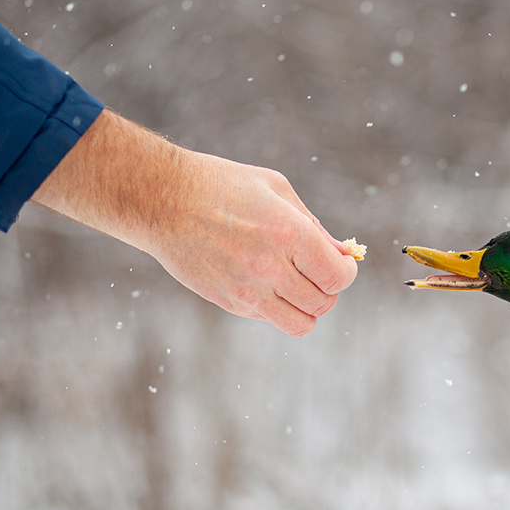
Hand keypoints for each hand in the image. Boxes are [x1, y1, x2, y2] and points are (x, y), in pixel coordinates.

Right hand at [32, 110, 357, 335]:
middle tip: (318, 271)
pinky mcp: (229, 302)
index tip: (343, 264)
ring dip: (308, 307)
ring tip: (298, 284)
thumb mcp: (277, 191)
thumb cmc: (223, 186)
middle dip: (330, 289)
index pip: (338, 277)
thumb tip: (343, 255)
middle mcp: (269, 267)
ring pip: (301, 323)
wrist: (161, 199)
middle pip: (323, 303)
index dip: (347, 273)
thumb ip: (314, 227)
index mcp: (288, 234)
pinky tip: (264, 279)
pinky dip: (278, 306)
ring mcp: (246, 291)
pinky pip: (270, 318)